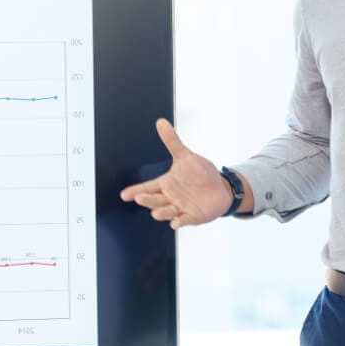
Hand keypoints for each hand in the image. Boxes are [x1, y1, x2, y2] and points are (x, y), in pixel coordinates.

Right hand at [118, 119, 236, 229]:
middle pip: (154, 200)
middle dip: (147, 200)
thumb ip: (172, 142)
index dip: (135, 191)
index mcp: (166, 184)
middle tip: (140, 198)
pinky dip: (180, 222)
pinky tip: (176, 223)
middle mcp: (170, 197)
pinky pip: (184, 220)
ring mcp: (180, 208)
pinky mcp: (192, 216)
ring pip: (166, 212)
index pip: (147, 187)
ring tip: (156, 213)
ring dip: (161, 213)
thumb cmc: (200, 174)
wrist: (220, 188)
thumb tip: (161, 122)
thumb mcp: (186, 157)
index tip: (124, 195)